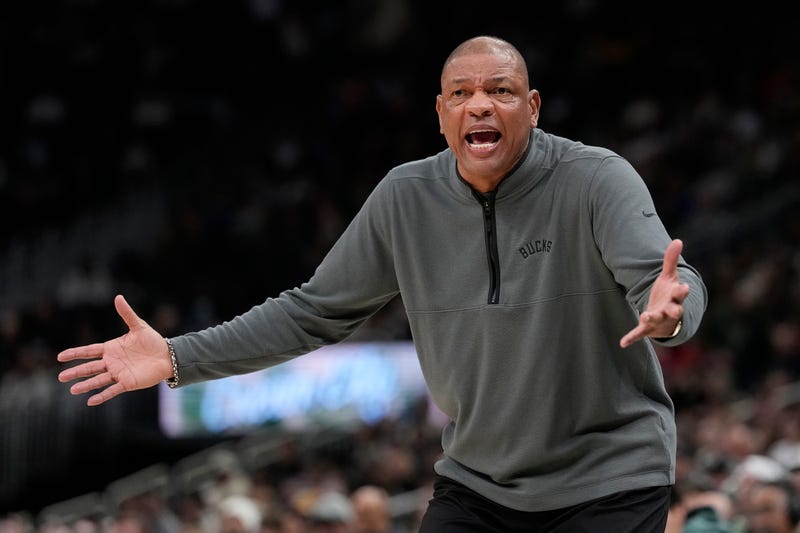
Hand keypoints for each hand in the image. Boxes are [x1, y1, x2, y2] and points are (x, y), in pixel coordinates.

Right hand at [58, 295, 173, 405]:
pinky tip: (91, 401)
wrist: (168, 356)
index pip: (89, 351)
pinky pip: (112, 390)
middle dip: (76, 372)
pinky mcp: (127, 383)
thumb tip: (118, 297)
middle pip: (90, 367)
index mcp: (111, 348)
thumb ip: (127, 314)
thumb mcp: (139, 326)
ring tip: (72, 390)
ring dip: (86, 385)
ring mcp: (118, 373)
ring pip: (98, 380)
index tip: (60, 356)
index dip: (75, 353)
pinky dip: (102, 395)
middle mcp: (112, 362)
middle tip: (61, 377)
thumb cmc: (153, 341)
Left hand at [620, 239, 689, 347]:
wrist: (668, 319)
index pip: (681, 294)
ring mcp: (659, 321)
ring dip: (651, 318)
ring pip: (656, 320)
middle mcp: (669, 311)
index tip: (685, 287)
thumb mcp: (669, 278)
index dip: (682, 291)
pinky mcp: (647, 329)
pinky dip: (631, 338)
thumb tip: (678, 240)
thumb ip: (671, 260)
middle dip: (673, 310)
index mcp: (675, 298)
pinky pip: (639, 334)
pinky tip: (622, 343)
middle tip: (674, 309)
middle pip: (674, 311)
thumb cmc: (668, 295)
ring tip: (644, 316)